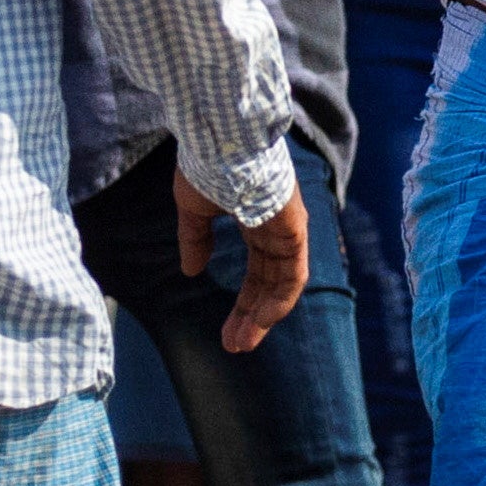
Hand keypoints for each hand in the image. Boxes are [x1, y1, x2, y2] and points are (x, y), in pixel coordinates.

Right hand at [175, 174, 311, 352]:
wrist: (221, 140)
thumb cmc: (207, 165)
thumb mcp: (195, 209)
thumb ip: (196, 239)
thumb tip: (191, 270)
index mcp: (257, 220)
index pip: (258, 270)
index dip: (245, 301)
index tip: (230, 330)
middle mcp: (277, 228)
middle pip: (269, 282)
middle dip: (251, 316)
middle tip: (235, 346)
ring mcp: (288, 228)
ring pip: (282, 282)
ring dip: (263, 315)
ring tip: (241, 344)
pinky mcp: (294, 228)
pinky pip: (293, 272)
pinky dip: (281, 298)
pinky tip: (264, 320)